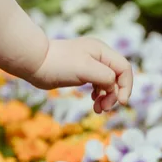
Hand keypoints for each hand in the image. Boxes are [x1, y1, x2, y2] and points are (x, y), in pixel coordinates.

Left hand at [19, 37, 134, 112]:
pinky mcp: (81, 72)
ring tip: (98, 109)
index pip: (124, 68)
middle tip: (104, 109)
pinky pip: (98, 84)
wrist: (35, 63)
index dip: (126, 86)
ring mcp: (90, 64)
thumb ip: (105, 76)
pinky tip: (93, 101)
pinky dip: (99, 95)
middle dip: (115, 94)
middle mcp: (99, 56)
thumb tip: (113, 86)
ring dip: (107, 97)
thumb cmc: (58, 64)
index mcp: (102, 51)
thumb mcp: (85, 69)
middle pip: (118, 77)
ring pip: (108, 82)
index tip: (121, 102)